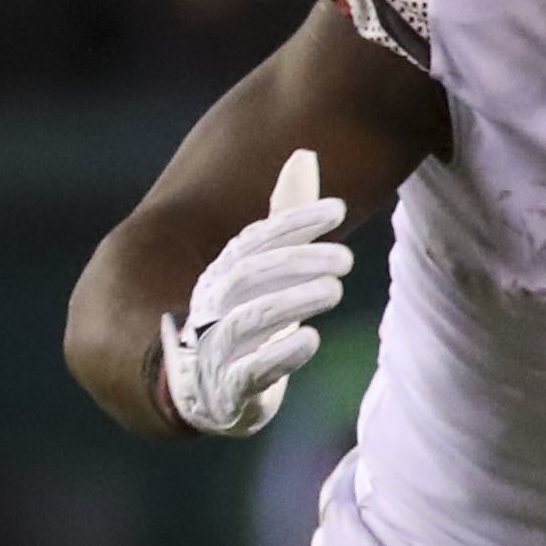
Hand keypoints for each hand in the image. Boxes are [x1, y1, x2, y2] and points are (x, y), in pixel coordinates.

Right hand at [158, 148, 350, 436]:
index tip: (338, 210)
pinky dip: (278, 356)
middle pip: (248, 276)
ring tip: (333, 290)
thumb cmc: (242, 319)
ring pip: (246, 320)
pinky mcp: (227, 391)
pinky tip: (310, 340)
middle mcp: (213, 307)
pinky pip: (248, 371)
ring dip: (289, 302)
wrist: (199, 392)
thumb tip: (306, 153)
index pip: (253, 241)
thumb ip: (284, 218)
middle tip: (346, 259)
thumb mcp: (266, 269)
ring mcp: (215, 349)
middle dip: (296, 263)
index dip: (293, 222)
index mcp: (222, 276)